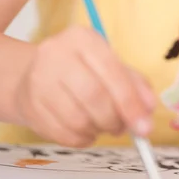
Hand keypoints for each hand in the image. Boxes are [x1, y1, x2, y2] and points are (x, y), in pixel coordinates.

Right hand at [14, 25, 155, 146]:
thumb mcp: (109, 64)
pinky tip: (86, 131)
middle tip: (123, 128)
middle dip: (114, 119)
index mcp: (82, 38)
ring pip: (77, 119)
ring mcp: (39, 80)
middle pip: (93, 96)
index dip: (130, 102)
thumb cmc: (80, 68)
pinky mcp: (30, 106)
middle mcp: (57, 54)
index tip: (145, 126)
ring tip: (104, 126)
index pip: (111, 71)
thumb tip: (148, 108)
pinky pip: (63, 134)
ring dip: (98, 130)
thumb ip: (134, 83)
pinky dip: (82, 139)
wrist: (32, 73)